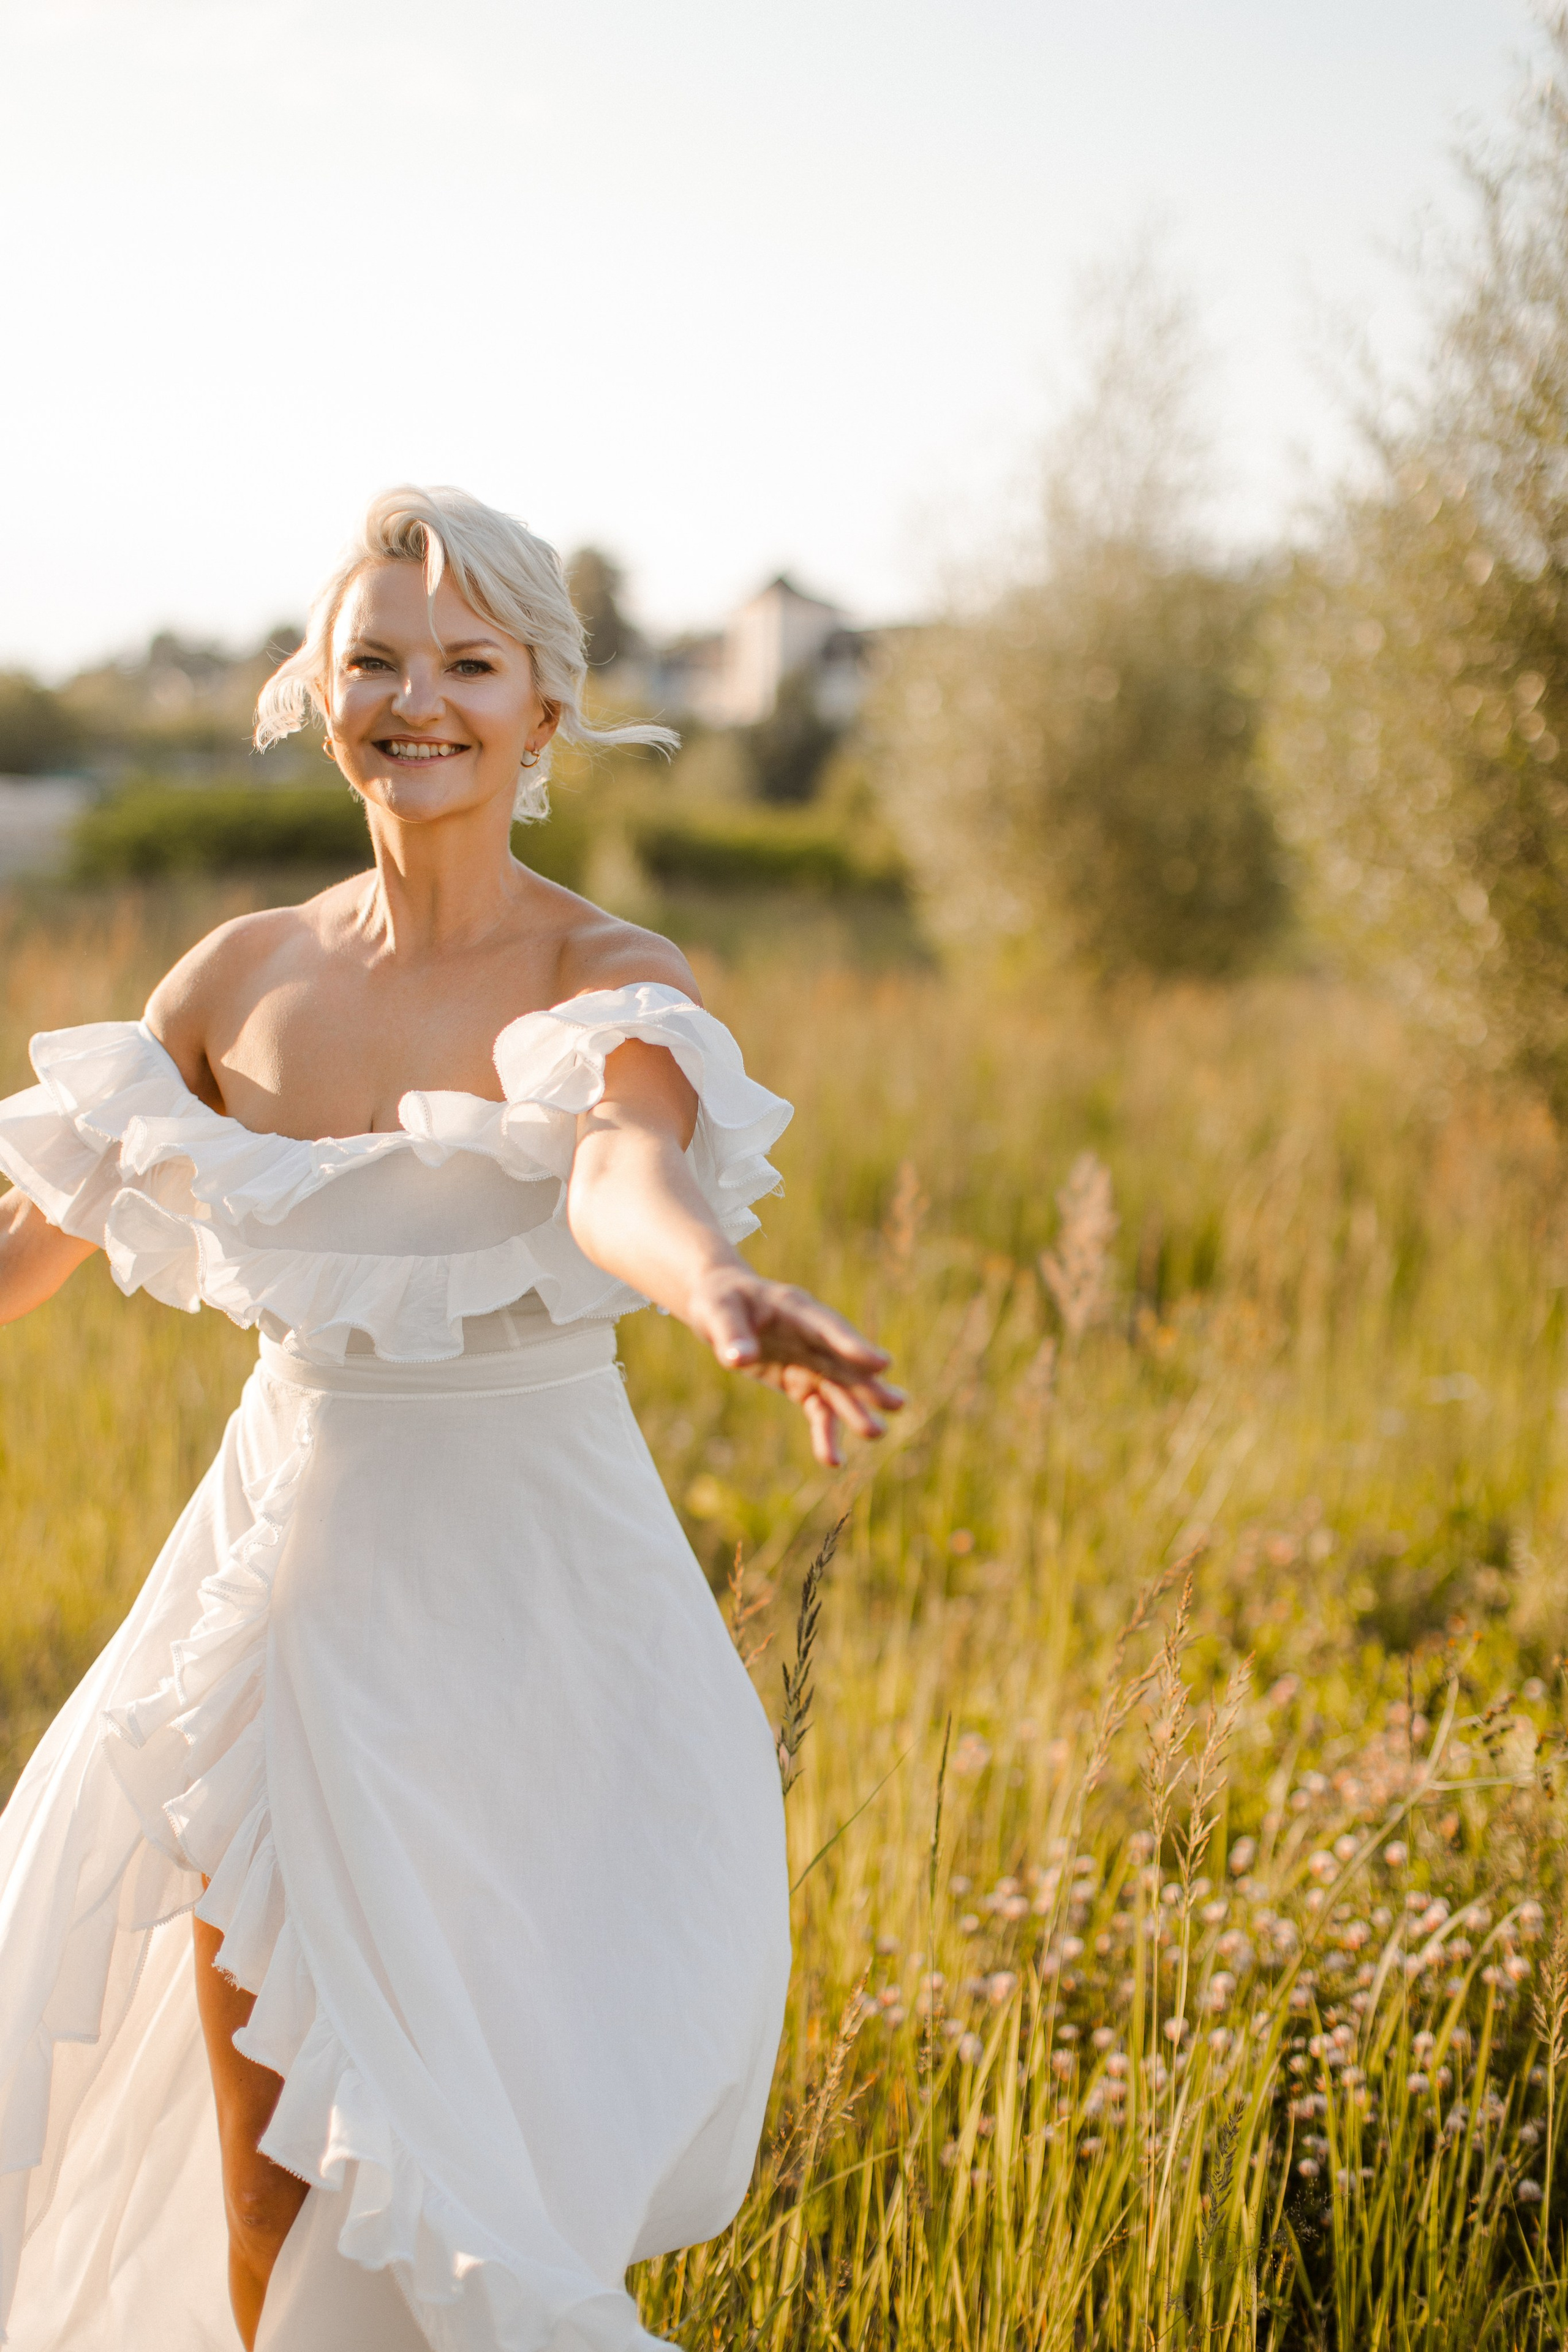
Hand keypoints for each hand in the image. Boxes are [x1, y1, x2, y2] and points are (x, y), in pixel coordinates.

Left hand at [685, 1267, 903, 1467]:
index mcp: (796, 1308)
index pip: (828, 1328)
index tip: (882, 1364)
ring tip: (876, 1433)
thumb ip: (730, 1334)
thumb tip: (740, 1360)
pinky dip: (825, 1433)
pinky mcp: (800, 1382)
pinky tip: (833, 1460)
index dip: (853, 1346)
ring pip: (836, 1390)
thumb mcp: (717, 1311)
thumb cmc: (720, 1301)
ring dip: (855, 1411)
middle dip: (868, 1384)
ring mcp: (809, 1361)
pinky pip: (816, 1410)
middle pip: (843, 1363)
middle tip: (898, 1404)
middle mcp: (811, 1336)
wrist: (721, 1308)